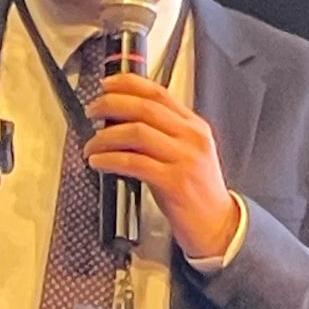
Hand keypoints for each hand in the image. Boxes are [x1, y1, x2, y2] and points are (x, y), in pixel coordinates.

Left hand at [83, 73, 239, 257]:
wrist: (218, 224)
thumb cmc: (197, 189)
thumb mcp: (187, 151)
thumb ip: (164, 132)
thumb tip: (122, 119)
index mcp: (194, 125)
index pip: (158, 93)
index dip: (128, 84)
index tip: (106, 84)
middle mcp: (191, 137)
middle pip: (144, 108)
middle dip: (111, 105)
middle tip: (92, 111)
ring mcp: (184, 158)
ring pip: (136, 132)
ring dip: (105, 136)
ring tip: (90, 144)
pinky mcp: (174, 181)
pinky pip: (134, 162)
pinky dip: (110, 159)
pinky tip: (98, 161)